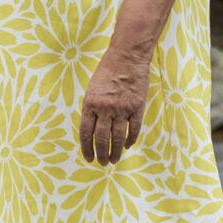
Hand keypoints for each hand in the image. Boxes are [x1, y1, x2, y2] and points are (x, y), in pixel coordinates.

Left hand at [79, 48, 148, 164]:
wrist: (126, 58)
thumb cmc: (106, 73)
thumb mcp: (92, 90)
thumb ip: (92, 109)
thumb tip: (92, 130)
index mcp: (90, 104)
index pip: (86, 133)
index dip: (86, 148)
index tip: (88, 158)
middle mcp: (105, 109)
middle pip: (102, 138)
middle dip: (101, 154)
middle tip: (102, 163)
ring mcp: (122, 109)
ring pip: (118, 137)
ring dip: (115, 151)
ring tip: (114, 160)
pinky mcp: (137, 107)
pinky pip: (133, 129)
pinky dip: (130, 140)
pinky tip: (127, 146)